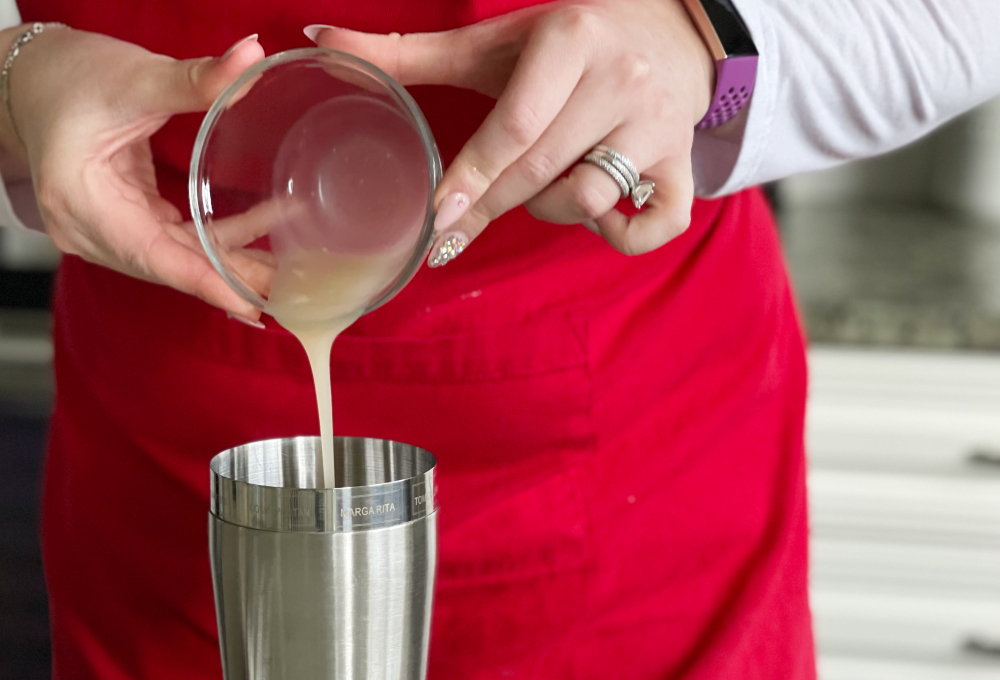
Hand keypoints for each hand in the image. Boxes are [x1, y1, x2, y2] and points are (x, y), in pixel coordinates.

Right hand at [0, 26, 264, 319]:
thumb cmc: (65, 75)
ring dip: (228, 266)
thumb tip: (250, 59)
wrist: (26, 77)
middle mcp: (90, 230)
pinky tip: (257, 245)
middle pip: (171, 266)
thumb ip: (195, 80)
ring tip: (282, 278)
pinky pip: (175, 243)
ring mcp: (105, 232)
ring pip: (177, 260)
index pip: (154, 257)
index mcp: (82, 202)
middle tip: (286, 295)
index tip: (249, 305)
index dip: (206, 282)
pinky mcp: (123, 224)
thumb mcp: (135, 77)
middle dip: (229, 281)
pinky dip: (214, 245)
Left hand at [306, 1, 713, 263]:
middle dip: (492, 207)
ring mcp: (659, 126)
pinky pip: (658, 224)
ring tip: (538, 192)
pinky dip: (624, 237)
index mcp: (571, 40)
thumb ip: (411, 51)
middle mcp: (622, 81)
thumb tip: (321, 37)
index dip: (473, 177)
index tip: (438, 218)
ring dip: (551, 212)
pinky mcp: (684, 163)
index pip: (515, 125)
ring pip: (591, 199)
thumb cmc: (567, 42)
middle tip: (453, 233)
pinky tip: (600, 217)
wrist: (668, 32)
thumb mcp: (494, 42)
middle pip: (544, 170)